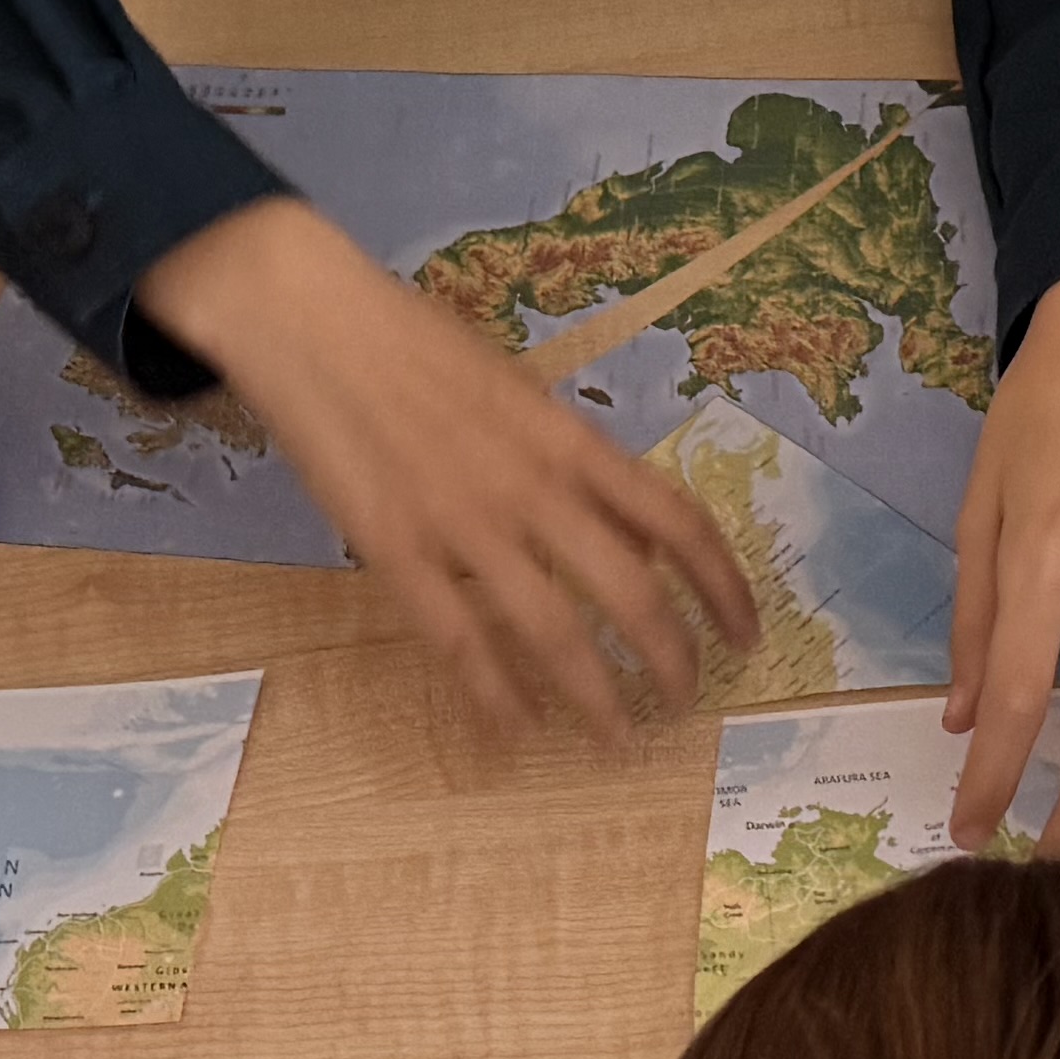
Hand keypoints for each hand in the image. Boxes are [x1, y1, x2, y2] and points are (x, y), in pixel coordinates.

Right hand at [137, 201, 758, 739]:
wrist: (312, 319)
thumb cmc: (417, 344)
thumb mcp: (517, 389)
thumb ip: (571, 460)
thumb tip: (629, 528)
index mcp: (568, 439)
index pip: (677, 521)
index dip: (724, 586)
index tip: (747, 632)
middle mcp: (533, 486)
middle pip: (631, 592)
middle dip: (671, 659)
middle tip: (686, 702)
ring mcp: (463, 523)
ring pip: (553, 631)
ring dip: (596, 696)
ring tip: (619, 739)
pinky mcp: (394, 550)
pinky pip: (458, 642)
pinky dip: (494, 696)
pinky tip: (517, 731)